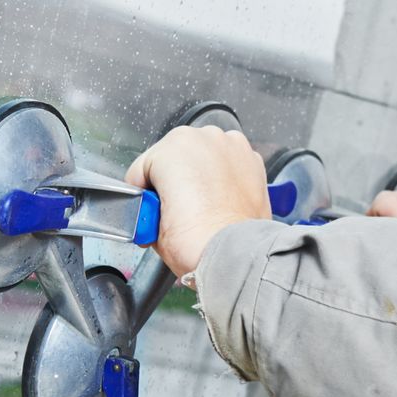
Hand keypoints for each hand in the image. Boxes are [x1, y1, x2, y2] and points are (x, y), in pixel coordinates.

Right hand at [125, 126, 273, 277]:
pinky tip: (218, 201)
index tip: (147, 207)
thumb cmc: (197, 243)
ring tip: (197, 206)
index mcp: (175, 145)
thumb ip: (148, 203)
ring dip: (197, 176)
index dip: (143, 192)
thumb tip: (151, 206)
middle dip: (171, 181)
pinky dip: (222, 179)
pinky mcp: (253, 162)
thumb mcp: (149, 223)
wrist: (234, 258)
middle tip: (172, 210)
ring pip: (203, 158)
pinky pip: (228, 165)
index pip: (144, 166)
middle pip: (175, 157)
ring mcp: (232, 147)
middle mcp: (206, 138)